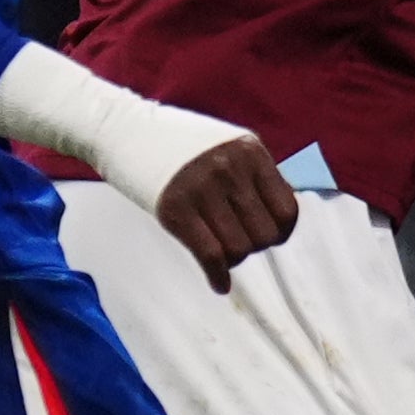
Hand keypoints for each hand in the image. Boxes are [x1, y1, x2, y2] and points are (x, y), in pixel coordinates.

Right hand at [155, 134, 298, 293]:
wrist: (127, 130)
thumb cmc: (183, 145)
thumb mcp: (230, 147)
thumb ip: (257, 178)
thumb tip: (283, 220)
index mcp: (251, 152)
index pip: (287, 211)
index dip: (280, 232)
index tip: (268, 236)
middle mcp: (230, 168)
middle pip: (264, 236)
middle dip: (255, 245)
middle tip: (236, 238)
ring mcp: (202, 188)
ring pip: (239, 250)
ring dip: (233, 258)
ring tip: (220, 249)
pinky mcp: (174, 209)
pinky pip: (211, 256)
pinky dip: (217, 277)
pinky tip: (219, 284)